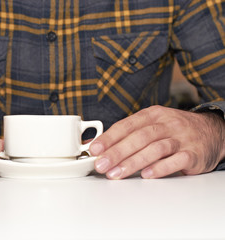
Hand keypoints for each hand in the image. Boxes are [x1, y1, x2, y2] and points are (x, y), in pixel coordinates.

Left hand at [89, 105, 224, 178]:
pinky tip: (146, 175)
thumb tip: (103, 148)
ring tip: (116, 173)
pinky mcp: (194, 153)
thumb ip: (131, 134)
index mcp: (153, 115)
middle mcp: (167, 124)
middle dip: (117, 152)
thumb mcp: (154, 123)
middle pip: (139, 137)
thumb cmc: (175, 130)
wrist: (212, 131)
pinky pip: (176, 160)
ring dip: (133, 162)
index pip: (127, 125)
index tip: (95, 149)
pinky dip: (160, 168)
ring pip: (155, 148)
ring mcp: (181, 138)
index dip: (109, 138)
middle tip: (101, 164)